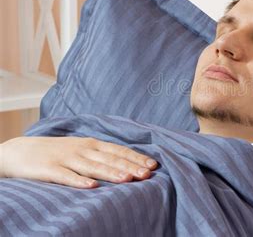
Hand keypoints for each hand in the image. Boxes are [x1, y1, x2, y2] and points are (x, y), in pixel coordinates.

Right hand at [0, 136, 157, 188]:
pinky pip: (66, 177)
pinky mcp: (50, 169)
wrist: (20, 150)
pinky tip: (92, 187)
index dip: (136, 158)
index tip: (153, 166)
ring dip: (111, 173)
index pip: (118, 151)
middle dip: (130, 166)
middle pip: (110, 159)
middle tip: (147, 174)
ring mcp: (66, 159)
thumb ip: (101, 156)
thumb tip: (127, 164)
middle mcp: (82, 149)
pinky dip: (79, 181)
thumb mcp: (81, 149)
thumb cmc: (57, 152)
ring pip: (92, 167)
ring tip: (127, 179)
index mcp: (92, 144)